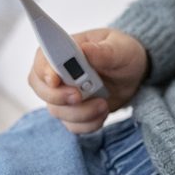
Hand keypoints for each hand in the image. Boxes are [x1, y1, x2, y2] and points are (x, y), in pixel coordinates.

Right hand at [28, 28, 148, 132]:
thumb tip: (85, 49)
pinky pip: (72, 125)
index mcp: (65, 50)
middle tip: (80, 96)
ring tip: (103, 103)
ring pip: (57, 111)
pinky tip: (103, 111)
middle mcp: (59, 73)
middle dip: (59, 97)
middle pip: (41, 89)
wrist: (133, 76)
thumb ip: (103, 51)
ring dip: (81, 112)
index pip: (43, 59)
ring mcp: (64, 94)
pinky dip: (89, 123)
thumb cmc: (122, 54)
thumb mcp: (120, 48)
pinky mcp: (73, 113)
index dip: (44, 71)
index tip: (55, 80)